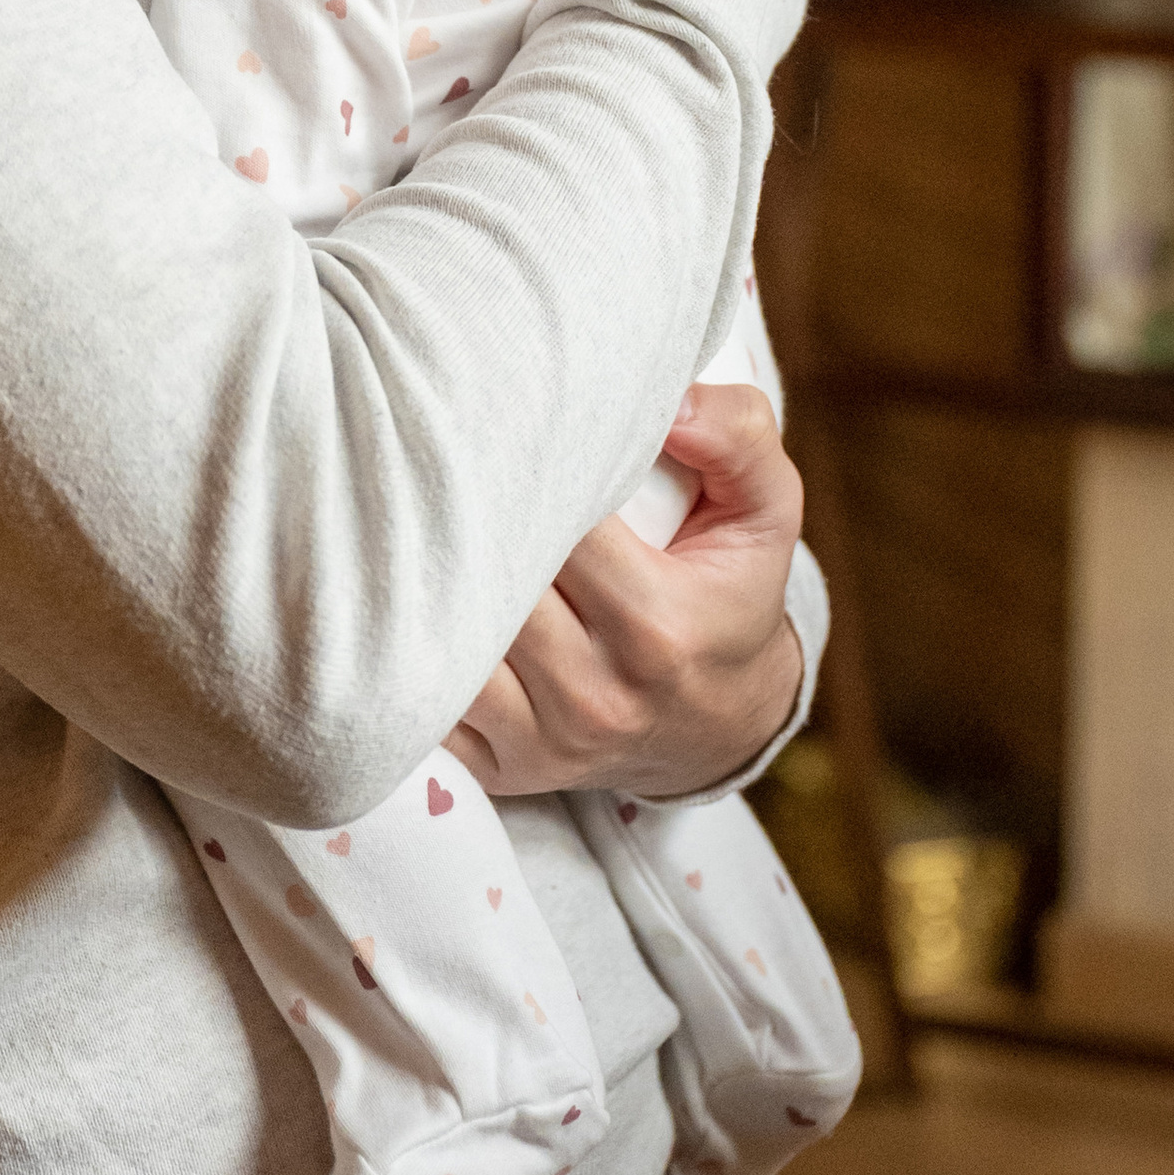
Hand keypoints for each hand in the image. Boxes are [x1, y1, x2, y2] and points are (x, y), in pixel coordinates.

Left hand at [447, 384, 805, 799]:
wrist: (721, 723)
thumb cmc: (730, 592)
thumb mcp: (765, 510)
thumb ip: (737, 436)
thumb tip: (674, 404)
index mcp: (658, 628)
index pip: (554, 527)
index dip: (518, 468)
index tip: (497, 422)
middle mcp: (597, 697)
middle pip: (491, 584)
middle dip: (463, 516)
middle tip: (433, 455)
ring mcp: (545, 742)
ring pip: (449, 644)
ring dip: (428, 580)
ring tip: (414, 517)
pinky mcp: (503, 770)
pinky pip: (429, 706)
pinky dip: (412, 651)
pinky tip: (408, 598)